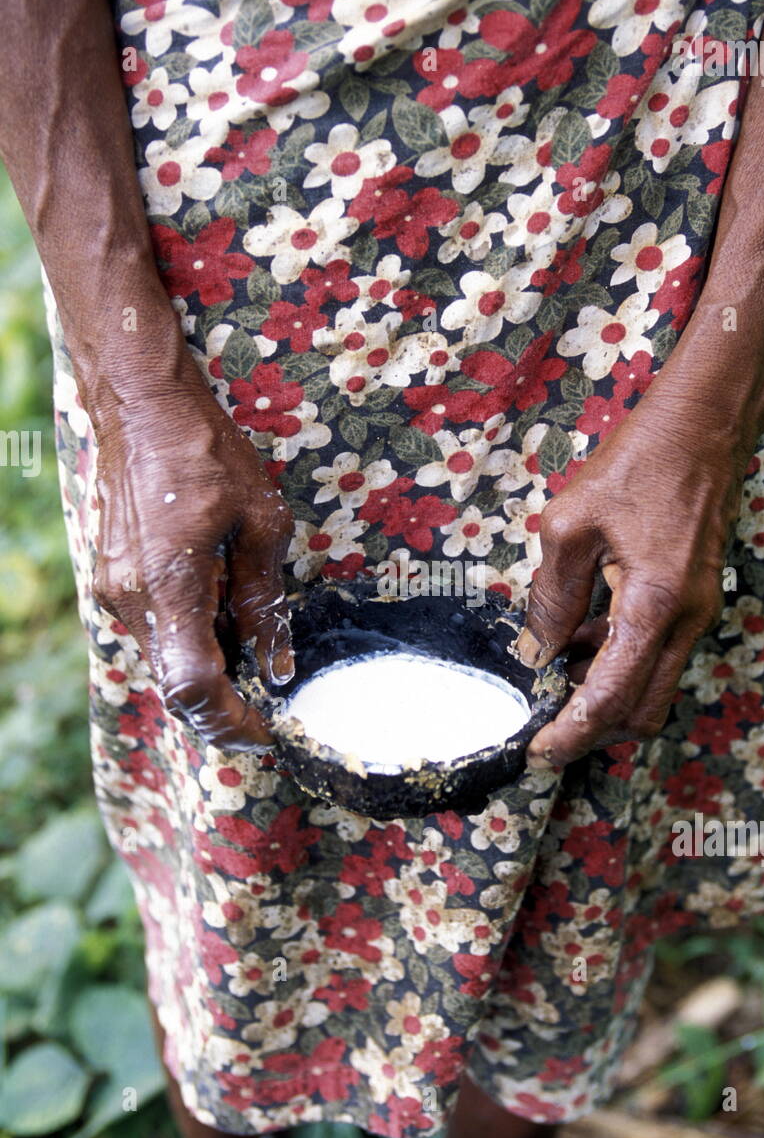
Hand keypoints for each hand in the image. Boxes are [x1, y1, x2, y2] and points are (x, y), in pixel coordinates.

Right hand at [91, 355, 293, 751]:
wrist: (142, 406)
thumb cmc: (206, 452)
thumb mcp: (261, 523)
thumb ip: (265, 599)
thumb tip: (275, 662)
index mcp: (171, 584)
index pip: (195, 685)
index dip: (230, 721)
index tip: (265, 732)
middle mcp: (132, 597)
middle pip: (176, 684)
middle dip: (222, 708)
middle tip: (265, 712)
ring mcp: (116, 590)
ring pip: (164, 661)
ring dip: (207, 672)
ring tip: (250, 648)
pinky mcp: (113, 580)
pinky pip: (155, 632)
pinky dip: (190, 642)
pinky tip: (222, 616)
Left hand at [519, 379, 754, 766]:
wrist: (702, 427)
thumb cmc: (637, 465)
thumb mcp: (571, 525)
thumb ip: (552, 595)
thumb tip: (537, 648)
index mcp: (654, 606)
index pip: (611, 698)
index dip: (573, 733)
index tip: (540, 752)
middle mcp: (685, 620)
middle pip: (641, 709)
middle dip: (592, 725)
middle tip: (543, 720)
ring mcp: (695, 612)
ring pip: (651, 683)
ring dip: (603, 687)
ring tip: (552, 661)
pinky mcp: (693, 599)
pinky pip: (656, 651)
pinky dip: (616, 657)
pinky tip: (577, 630)